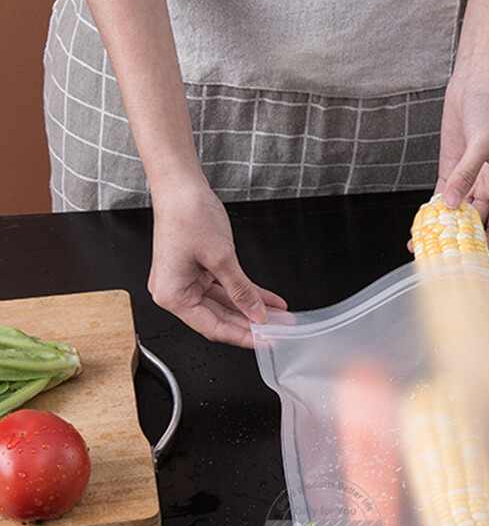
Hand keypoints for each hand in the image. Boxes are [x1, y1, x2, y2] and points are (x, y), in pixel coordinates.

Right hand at [148, 181, 286, 347]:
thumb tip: (257, 314)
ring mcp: (187, 281)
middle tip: (278, 330)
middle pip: (219, 318)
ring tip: (279, 316)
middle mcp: (176, 291)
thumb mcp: (221, 258)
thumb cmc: (186, 214)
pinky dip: (246, 293)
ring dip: (252, 309)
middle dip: (251, 324)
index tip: (265, 341)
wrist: (181, 184)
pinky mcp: (198, 271)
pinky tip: (268, 300)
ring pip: (226, 304)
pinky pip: (226, 288)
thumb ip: (241, 291)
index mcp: (172, 295)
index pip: (213, 328)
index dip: (242, 336)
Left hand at [436, 72, 488, 248]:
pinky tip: (421, 221)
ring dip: (441, 227)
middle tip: (438, 252)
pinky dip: (432, 210)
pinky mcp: (451, 170)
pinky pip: (442, 198)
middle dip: (457, 239)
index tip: (466, 254)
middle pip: (474, 225)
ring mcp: (469, 180)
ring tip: (424, 241)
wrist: (477, 81)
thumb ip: (466, 174)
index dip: (484, 244)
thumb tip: (452, 201)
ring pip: (455, 214)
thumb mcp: (482, 143)